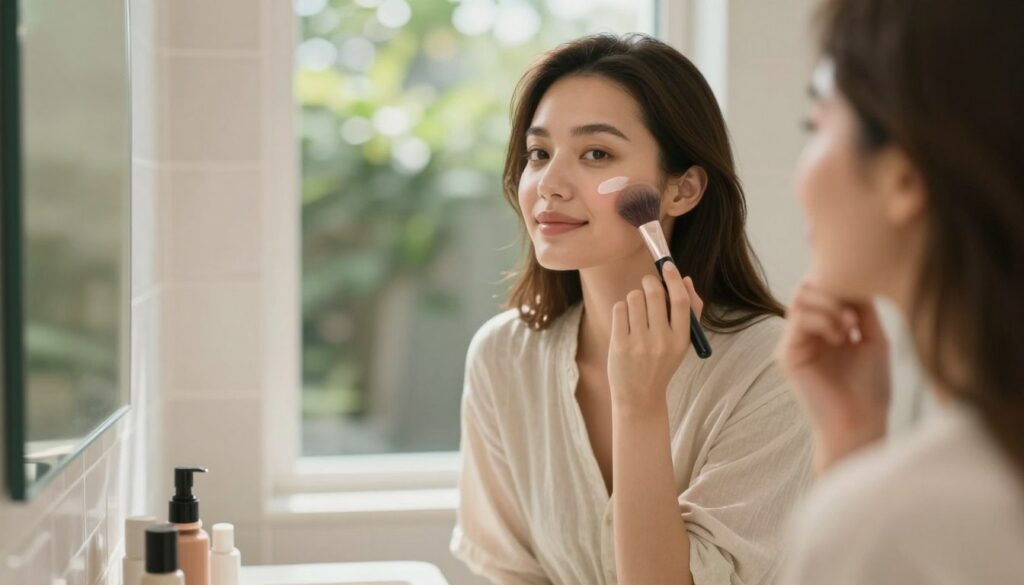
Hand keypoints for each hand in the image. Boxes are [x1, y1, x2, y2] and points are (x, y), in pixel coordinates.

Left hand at [608, 262, 703, 415]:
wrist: (639, 396)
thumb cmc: (662, 363)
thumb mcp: (682, 342)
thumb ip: (690, 311)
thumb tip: (684, 279)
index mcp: (681, 339)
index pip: (680, 301)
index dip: (673, 279)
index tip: (668, 265)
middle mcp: (661, 341)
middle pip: (654, 293)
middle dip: (649, 283)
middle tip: (648, 285)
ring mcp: (639, 343)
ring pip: (634, 297)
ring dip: (634, 297)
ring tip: (636, 311)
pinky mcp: (620, 345)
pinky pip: (619, 308)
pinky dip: (622, 309)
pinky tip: (626, 321)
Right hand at [776, 280, 890, 471]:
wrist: (861, 423)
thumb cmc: (871, 387)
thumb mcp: (874, 339)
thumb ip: (863, 309)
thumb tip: (856, 278)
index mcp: (824, 328)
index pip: (821, 289)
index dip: (841, 284)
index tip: (864, 298)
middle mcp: (805, 333)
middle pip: (806, 287)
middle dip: (833, 292)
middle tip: (854, 315)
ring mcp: (793, 342)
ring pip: (800, 298)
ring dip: (829, 306)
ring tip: (849, 327)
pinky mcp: (787, 354)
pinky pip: (798, 320)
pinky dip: (822, 321)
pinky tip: (841, 338)